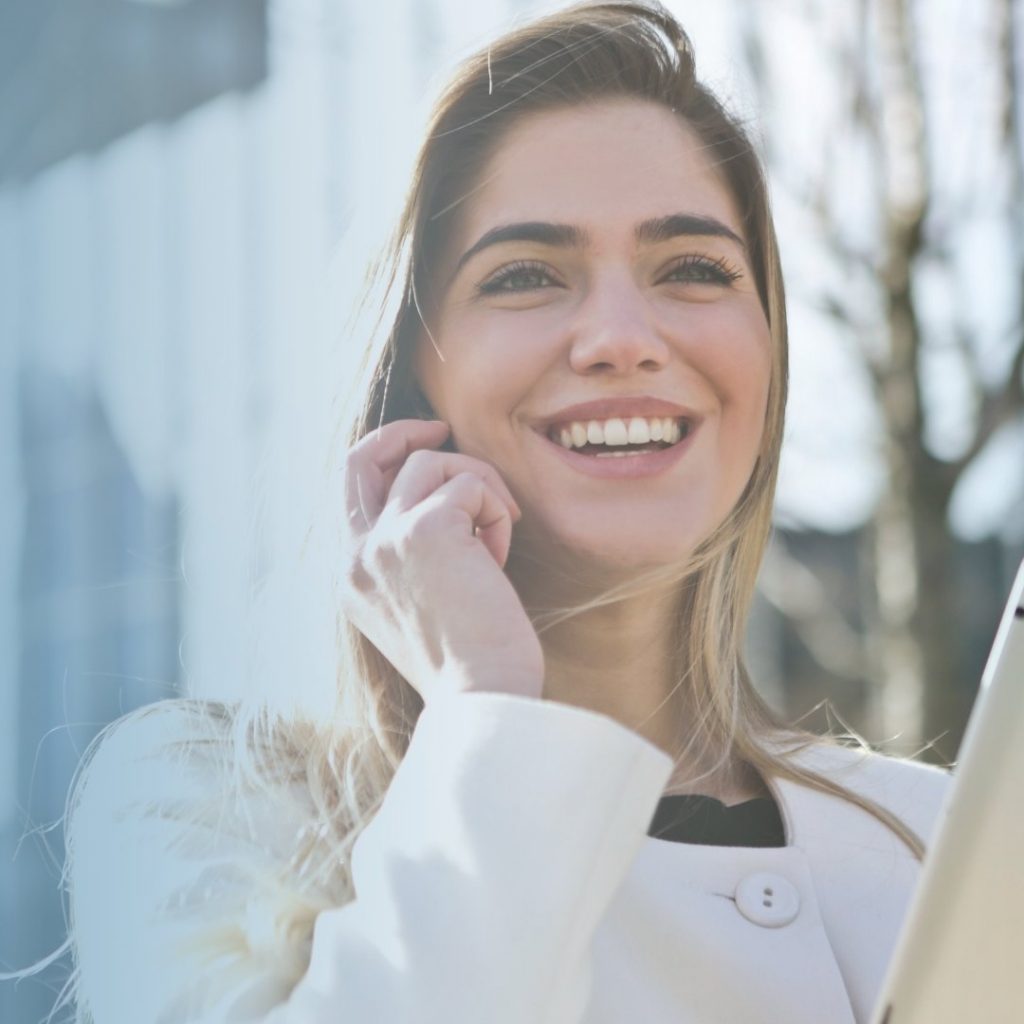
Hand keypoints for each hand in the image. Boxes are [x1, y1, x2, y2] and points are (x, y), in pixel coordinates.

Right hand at [341, 419, 544, 704]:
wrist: (483, 698)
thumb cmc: (471, 662)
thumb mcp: (423, 607)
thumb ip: (413, 558)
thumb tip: (446, 504)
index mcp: (353, 578)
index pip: (353, 492)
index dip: (389, 461)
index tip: (427, 451)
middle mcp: (357, 555)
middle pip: (362, 457)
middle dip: (403, 432)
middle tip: (443, 429)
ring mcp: (385, 540)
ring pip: (432, 463)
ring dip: (478, 486)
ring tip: (499, 532)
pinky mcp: (426, 530)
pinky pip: (471, 485)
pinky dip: (496, 510)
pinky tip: (501, 558)